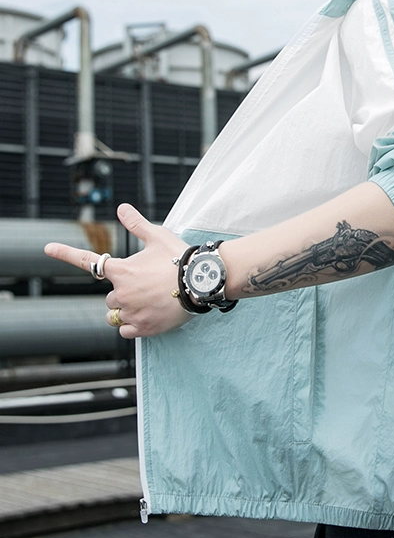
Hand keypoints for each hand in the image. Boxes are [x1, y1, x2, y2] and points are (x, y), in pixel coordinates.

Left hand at [44, 204, 189, 337]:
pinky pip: (126, 331)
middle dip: (123, 294)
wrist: (201, 282)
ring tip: (149, 303)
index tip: (47, 247)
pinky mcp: (143, 328)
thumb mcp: (158, 237)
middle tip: (147, 288)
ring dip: (126, 310)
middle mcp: (120, 293)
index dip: (65, 253)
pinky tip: (149, 317)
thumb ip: (136, 224)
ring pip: (115, 315)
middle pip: (110, 297)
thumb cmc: (179, 258)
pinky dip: (133, 326)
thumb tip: (121, 207)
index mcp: (120, 270)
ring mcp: (131, 312)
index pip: (87, 261)